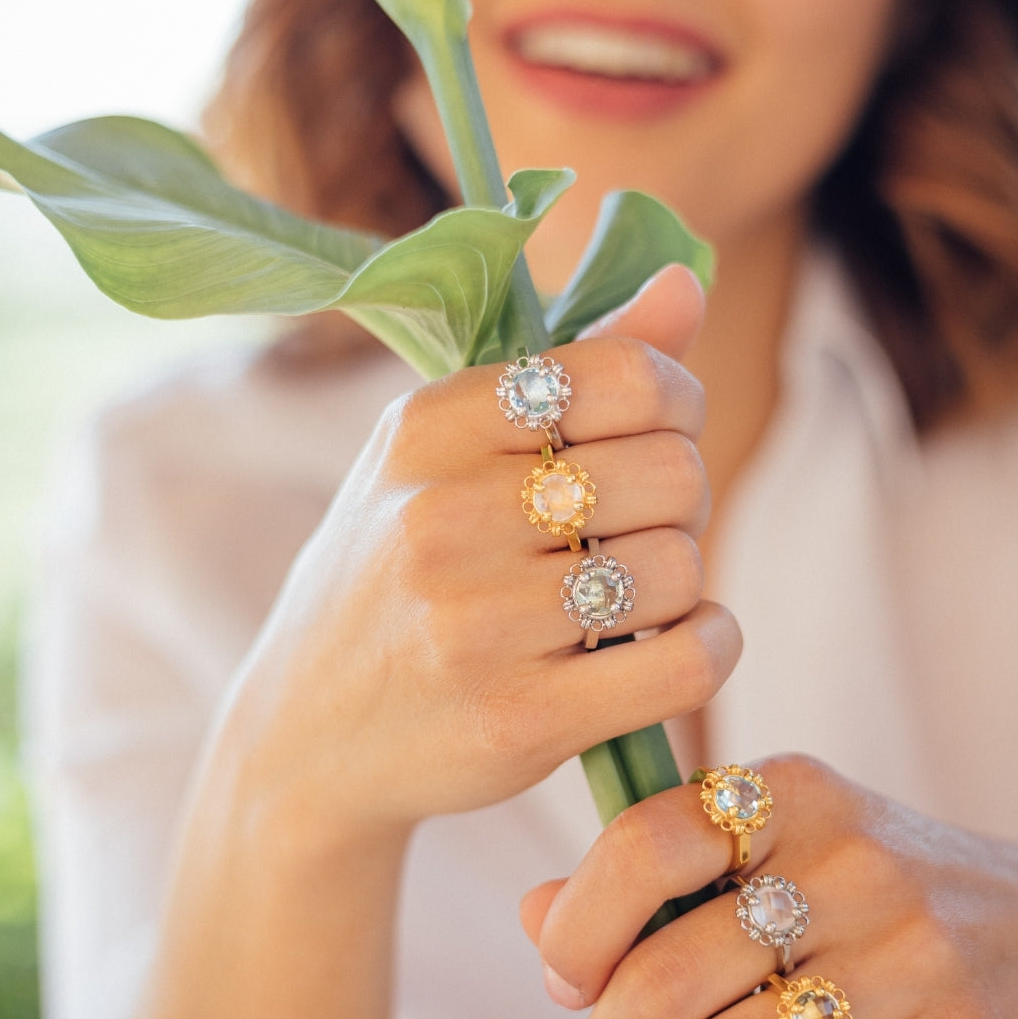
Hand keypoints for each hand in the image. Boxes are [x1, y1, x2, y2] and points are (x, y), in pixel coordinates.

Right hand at [212, 265, 740, 842]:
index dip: (677, 400)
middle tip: (641, 527)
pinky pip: (686, 664)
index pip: (623, 375)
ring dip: (686, 584)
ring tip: (632, 594)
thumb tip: (687, 281)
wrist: (307, 737)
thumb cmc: (392, 578)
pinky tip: (672, 646)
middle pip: (671, 472)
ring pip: (681, 569)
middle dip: (684, 499)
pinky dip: (710, 649)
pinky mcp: (517, 720)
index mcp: (426, 428)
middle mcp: (442, 517)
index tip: (660, 434)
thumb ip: (574, 368)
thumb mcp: (443, 457)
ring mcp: (474, 625)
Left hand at [522, 753, 1017, 1018]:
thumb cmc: (865, 889)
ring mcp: (913, 955)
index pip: (644, 841)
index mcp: (787, 793)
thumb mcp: (771, 845)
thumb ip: (650, 871)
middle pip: (668, 975)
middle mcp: (850, 860)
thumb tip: (537, 918)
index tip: (566, 975)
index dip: (580, 921)